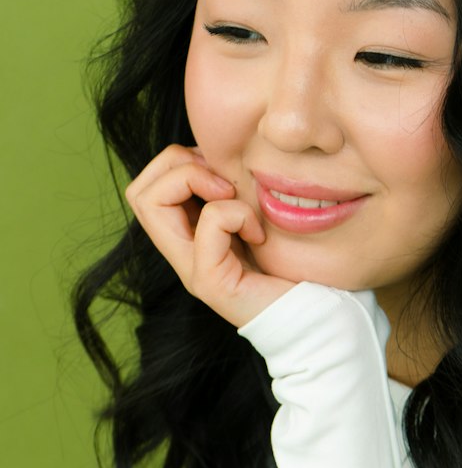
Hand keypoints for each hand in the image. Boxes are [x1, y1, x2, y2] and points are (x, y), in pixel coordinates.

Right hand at [125, 144, 293, 326]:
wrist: (317, 314)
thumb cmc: (296, 266)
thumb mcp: (260, 216)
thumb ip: (236, 192)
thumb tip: (221, 153)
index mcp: (189, 237)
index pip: (146, 187)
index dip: (177, 163)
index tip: (222, 174)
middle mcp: (182, 254)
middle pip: (138, 192)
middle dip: (179, 165)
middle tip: (223, 183)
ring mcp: (192, 270)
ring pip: (151, 202)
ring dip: (197, 181)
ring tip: (234, 200)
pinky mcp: (212, 282)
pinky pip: (209, 223)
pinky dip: (236, 213)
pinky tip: (259, 233)